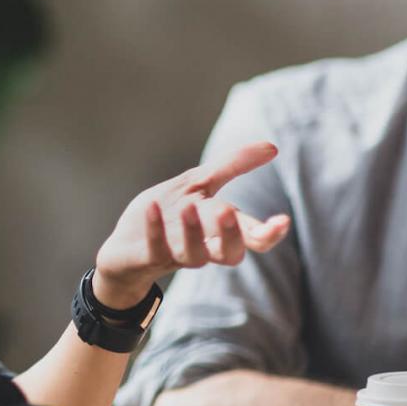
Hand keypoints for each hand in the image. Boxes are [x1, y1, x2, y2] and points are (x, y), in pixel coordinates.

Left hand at [93, 142, 291, 307]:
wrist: (124, 246)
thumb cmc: (168, 214)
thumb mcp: (199, 184)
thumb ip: (233, 167)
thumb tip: (272, 148)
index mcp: (219, 232)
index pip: (252, 239)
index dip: (268, 233)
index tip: (282, 221)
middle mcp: (203, 247)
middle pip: (228, 251)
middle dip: (231, 235)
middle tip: (229, 212)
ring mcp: (174, 254)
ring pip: (193, 254)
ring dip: (193, 231)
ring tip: (190, 207)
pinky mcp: (147, 256)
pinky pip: (154, 247)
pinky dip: (154, 229)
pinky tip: (152, 207)